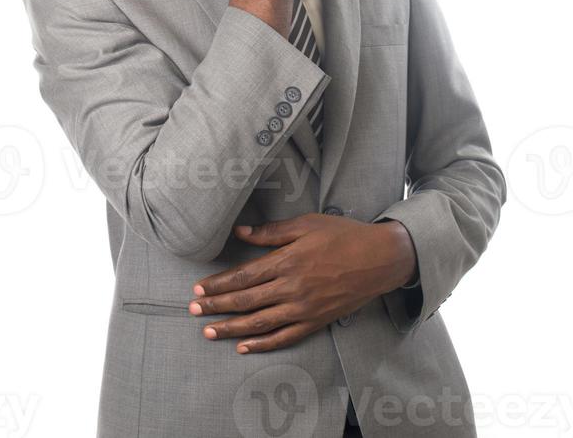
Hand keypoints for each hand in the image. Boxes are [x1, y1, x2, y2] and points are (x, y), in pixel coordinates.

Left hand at [188, 213, 416, 353]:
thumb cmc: (342, 235)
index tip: (198, 289)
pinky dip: (262, 345)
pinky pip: (284, 338)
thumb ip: (271, 232)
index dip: (219, 284)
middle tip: (193, 311)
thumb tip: (239, 232)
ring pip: (260, 324)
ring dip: (232, 328)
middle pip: (246, 301)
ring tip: (209, 331)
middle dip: (217, 306)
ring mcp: (304, 309)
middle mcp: (293, 288)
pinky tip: (243, 347)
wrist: (379, 259)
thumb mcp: (306, 224)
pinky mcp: (315, 322)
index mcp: (288, 261)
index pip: (244, 276)